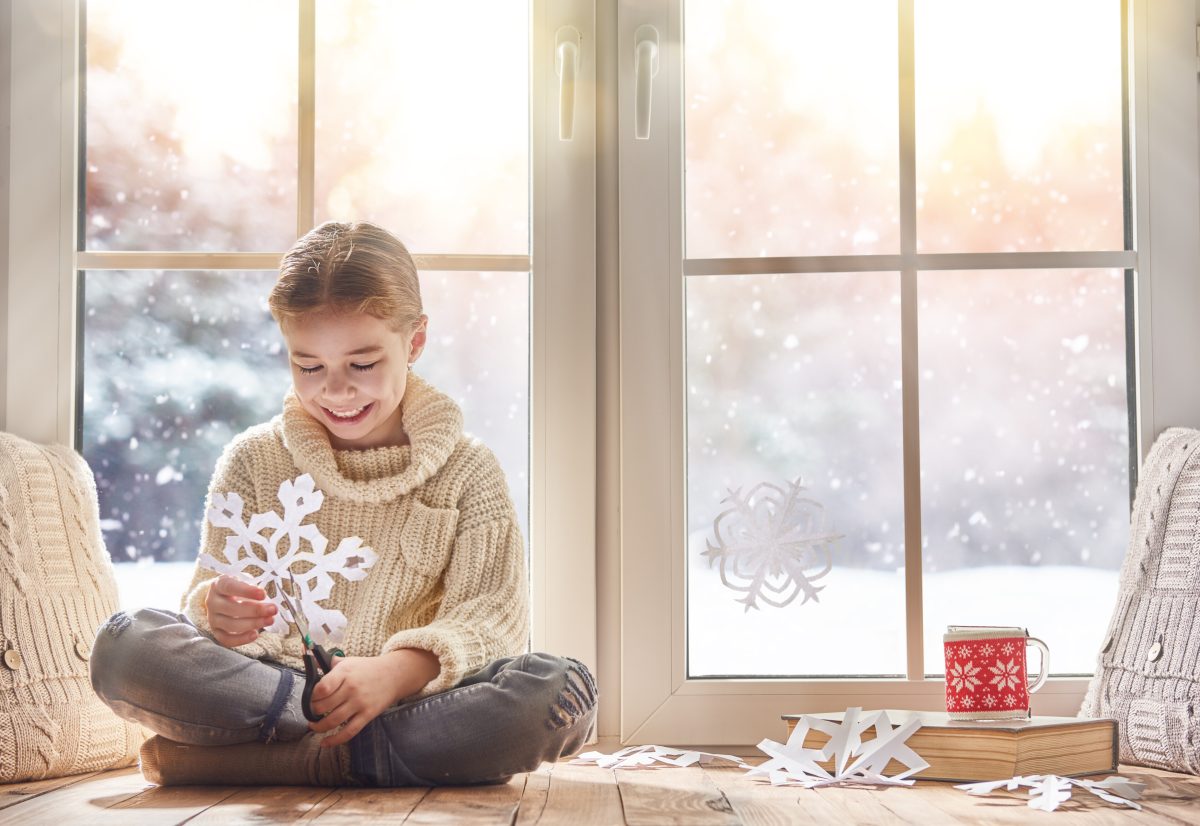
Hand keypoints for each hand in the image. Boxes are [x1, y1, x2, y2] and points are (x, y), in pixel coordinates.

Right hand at [204, 574, 276, 647]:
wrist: (223, 598)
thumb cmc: (238, 589)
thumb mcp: (243, 582)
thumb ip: (253, 590)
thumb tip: (268, 603)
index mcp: (218, 585)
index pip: (230, 587)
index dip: (247, 591)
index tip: (264, 594)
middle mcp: (212, 602)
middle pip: (232, 608)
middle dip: (255, 610)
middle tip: (273, 609)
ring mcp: (212, 618)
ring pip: (230, 625)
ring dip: (253, 624)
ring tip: (270, 620)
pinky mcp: (216, 631)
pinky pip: (226, 639)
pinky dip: (241, 639)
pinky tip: (255, 634)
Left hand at [308, 648, 440, 747]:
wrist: (394, 675)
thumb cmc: (368, 668)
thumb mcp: (349, 661)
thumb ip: (331, 663)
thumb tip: (312, 662)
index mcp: (344, 673)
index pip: (321, 688)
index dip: (311, 696)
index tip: (310, 698)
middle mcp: (351, 688)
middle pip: (323, 706)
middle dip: (312, 712)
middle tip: (311, 712)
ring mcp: (359, 703)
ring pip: (333, 721)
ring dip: (319, 727)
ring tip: (314, 725)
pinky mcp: (367, 715)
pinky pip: (349, 732)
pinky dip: (335, 740)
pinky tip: (325, 742)